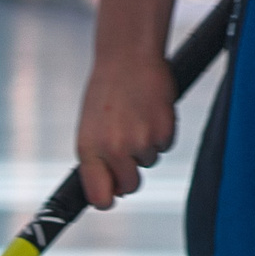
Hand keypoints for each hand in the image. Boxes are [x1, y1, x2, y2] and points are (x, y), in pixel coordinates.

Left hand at [75, 49, 177, 209]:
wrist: (128, 56)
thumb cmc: (106, 91)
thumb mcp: (90, 126)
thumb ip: (96, 159)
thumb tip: (110, 191)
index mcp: (89, 149)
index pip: (99, 195)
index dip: (106, 199)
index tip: (109, 197)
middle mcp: (114, 149)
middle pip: (129, 186)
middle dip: (129, 173)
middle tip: (127, 146)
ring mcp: (141, 142)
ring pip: (148, 163)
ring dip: (145, 147)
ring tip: (135, 117)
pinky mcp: (164, 132)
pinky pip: (165, 146)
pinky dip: (160, 133)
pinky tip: (150, 112)